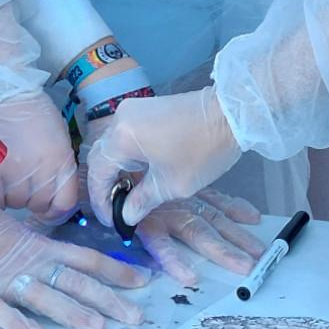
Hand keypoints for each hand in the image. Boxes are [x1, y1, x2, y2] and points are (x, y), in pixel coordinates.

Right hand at [0, 91, 80, 221]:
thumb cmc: (30, 109)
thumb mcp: (58, 136)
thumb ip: (58, 165)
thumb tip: (53, 188)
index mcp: (61, 160)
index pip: (65, 203)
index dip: (57, 208)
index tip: (50, 205)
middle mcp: (40, 172)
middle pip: (40, 205)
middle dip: (35, 199)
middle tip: (27, 184)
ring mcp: (14, 175)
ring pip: (18, 204)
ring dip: (15, 196)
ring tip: (10, 177)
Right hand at [0, 191, 148, 328]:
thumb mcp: (17, 233)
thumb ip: (41, 249)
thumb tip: (68, 261)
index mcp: (41, 248)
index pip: (86, 260)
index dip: (116, 270)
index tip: (144, 282)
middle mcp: (31, 264)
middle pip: (75, 282)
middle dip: (106, 300)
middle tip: (133, 317)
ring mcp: (6, 280)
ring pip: (45, 297)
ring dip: (72, 312)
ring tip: (96, 327)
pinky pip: (1, 311)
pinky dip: (17, 323)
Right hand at [78, 113, 263, 286]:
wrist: (231, 113)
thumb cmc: (203, 150)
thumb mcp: (172, 184)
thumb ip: (143, 201)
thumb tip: (126, 215)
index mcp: (122, 137)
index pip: (97, 173)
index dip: (101, 200)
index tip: (113, 220)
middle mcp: (121, 118)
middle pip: (100, 156)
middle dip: (106, 185)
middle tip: (117, 209)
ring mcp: (133, 109)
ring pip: (113, 145)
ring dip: (118, 170)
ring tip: (129, 194)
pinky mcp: (146, 108)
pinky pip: (126, 135)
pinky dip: (129, 156)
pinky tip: (141, 173)